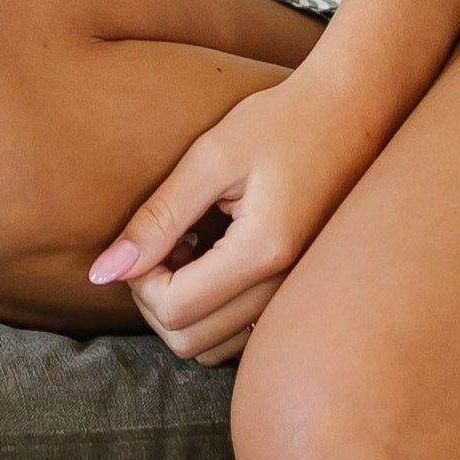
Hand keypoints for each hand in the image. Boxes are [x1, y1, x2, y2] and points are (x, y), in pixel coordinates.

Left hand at [87, 67, 390, 364]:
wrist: (356, 111)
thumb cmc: (283, 121)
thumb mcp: (211, 157)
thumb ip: (157, 218)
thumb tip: (103, 273)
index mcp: (264, 252)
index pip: (174, 310)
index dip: (141, 281)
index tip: (148, 238)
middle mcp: (285, 289)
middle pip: (189, 342)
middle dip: (157, 300)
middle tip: (163, 245)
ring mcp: (298, 298)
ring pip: (213, 348)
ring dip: (186, 309)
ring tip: (191, 250)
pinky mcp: (300, 295)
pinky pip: (241, 336)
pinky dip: (215, 311)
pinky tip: (217, 258)